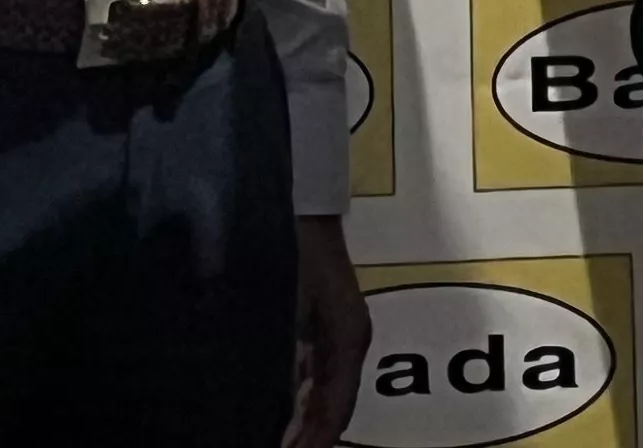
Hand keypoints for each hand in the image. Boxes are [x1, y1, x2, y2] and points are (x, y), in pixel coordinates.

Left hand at [286, 215, 370, 447]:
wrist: (307, 218)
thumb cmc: (299, 259)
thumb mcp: (292, 312)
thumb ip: (295, 360)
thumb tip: (292, 405)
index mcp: (349, 342)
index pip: (338, 408)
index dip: (318, 439)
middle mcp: (352, 344)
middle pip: (337, 405)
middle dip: (314, 436)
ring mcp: (345, 336)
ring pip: (332, 393)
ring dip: (311, 422)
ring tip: (289, 442)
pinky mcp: (333, 329)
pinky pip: (325, 375)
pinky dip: (309, 400)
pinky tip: (292, 412)